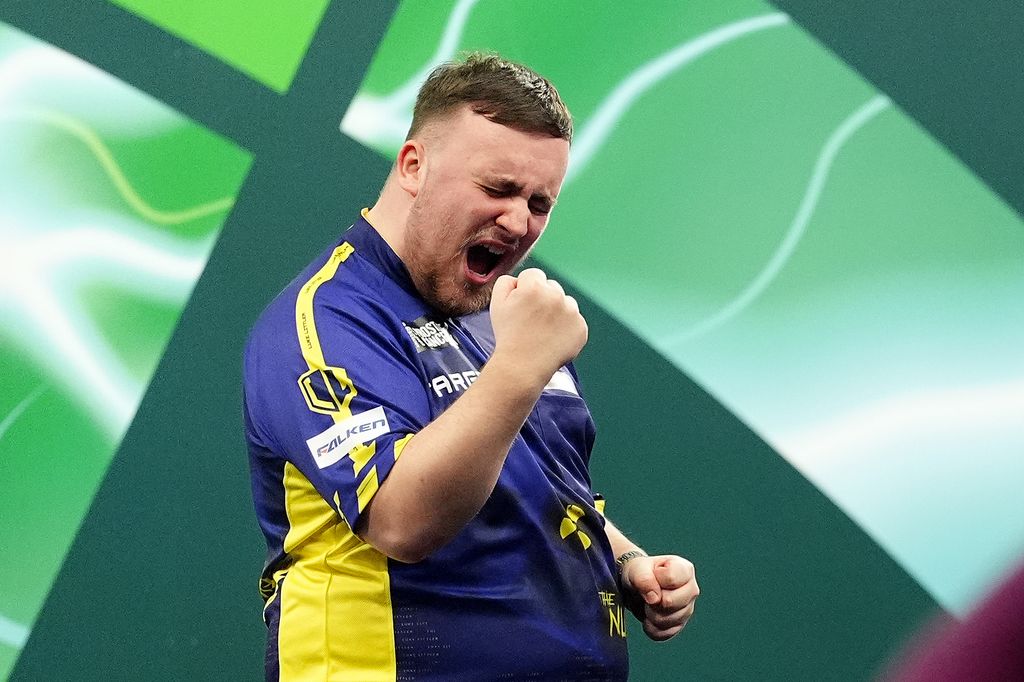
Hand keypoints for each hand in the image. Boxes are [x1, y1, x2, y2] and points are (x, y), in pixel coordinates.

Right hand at [489, 268, 587, 384]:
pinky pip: (575, 320)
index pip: (533, 275)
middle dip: (543, 298)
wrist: (522, 366)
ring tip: (543, 330)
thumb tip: (518, 279)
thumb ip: (506, 282)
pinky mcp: (581, 328)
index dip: (525, 289)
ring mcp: (572, 313)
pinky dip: (566, 327)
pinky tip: (553, 338)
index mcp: (534, 287)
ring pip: (565, 302)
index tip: (522, 305)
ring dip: (557, 311)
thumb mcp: (496, 304)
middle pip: (551, 286)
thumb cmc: (509, 336)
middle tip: (532, 319)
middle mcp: (556, 296)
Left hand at [621, 554, 698, 640]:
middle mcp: (691, 590)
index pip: (671, 579)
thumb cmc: (640, 572)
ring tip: (648, 602)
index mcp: (685, 570)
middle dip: (652, 600)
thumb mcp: (637, 568)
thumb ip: (644, 578)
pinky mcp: (679, 625)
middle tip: (648, 592)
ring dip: (650, 613)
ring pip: (666, 620)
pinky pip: (663, 634)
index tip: (652, 576)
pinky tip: (649, 615)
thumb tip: (654, 599)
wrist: (636, 586)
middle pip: (670, 603)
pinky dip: (651, 627)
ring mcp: (687, 609)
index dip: (655, 580)